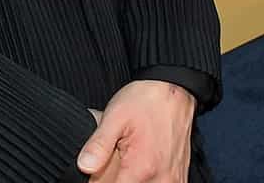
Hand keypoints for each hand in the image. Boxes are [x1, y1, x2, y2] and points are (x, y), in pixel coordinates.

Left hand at [76, 79, 194, 181]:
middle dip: (116, 178)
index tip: (98, 168)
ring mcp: (173, 181)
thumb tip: (84, 166)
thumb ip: (98, 145)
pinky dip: (147, 179)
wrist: (175, 89)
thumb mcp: (115, 116)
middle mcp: (161, 180)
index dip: (99, 180)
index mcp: (141, 170)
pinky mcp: (179, 178)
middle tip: (117, 155)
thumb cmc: (146, 101)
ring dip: (131, 178)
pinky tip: (144, 162)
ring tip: (131, 158)